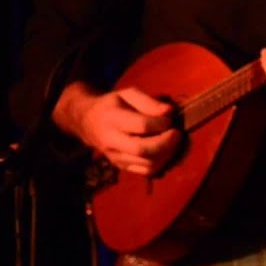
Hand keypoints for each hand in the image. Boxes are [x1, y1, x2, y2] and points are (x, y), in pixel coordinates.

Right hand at [59, 84, 179, 175]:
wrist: (88, 121)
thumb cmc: (113, 104)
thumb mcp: (128, 94)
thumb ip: (148, 102)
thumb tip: (169, 111)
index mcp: (112, 119)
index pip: (142, 126)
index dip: (161, 123)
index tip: (169, 119)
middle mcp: (111, 141)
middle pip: (143, 150)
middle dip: (166, 143)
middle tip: (177, 133)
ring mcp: (115, 156)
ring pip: (147, 164)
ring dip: (167, 154)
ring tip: (172, 141)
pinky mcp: (121, 166)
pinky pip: (146, 171)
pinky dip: (161, 162)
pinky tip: (165, 150)